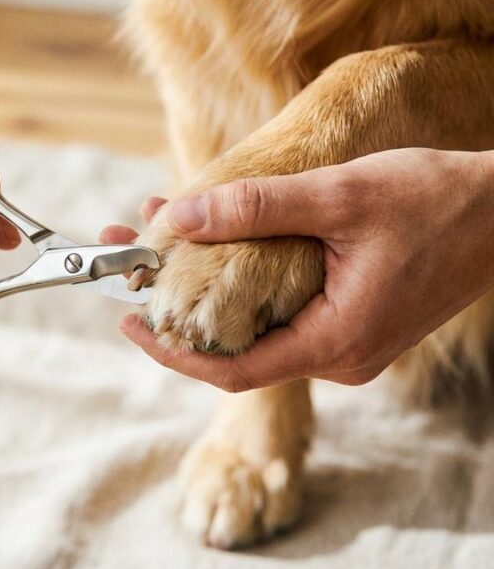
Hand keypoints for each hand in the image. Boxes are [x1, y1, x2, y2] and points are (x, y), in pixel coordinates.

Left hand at [102, 148, 493, 389]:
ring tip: (169, 229)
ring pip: (260, 323)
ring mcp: (346, 342)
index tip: (129, 323)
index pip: (230, 371)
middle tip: (136, 261)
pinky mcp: (351, 321)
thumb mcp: (341, 197)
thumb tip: (182, 214)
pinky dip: (247, 277)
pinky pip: (285, 309)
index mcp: (334, 342)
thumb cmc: (438, 203)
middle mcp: (338, 356)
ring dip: (211, 281)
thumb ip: (259, 207)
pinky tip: (222, 232)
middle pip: (238, 346)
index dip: (172, 353)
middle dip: (181, 305)